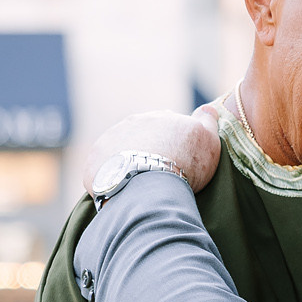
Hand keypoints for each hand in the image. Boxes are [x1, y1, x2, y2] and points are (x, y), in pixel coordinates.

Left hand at [85, 106, 222, 192]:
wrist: (147, 185)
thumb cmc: (183, 163)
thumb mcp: (207, 140)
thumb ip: (207, 121)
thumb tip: (207, 108)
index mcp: (161, 117)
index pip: (168, 126)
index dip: (175, 143)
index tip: (179, 160)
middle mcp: (133, 123)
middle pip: (142, 136)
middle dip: (149, 150)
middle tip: (159, 174)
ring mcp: (110, 141)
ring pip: (120, 150)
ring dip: (127, 162)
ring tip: (138, 187)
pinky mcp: (93, 162)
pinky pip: (101, 169)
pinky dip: (110, 178)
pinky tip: (120, 193)